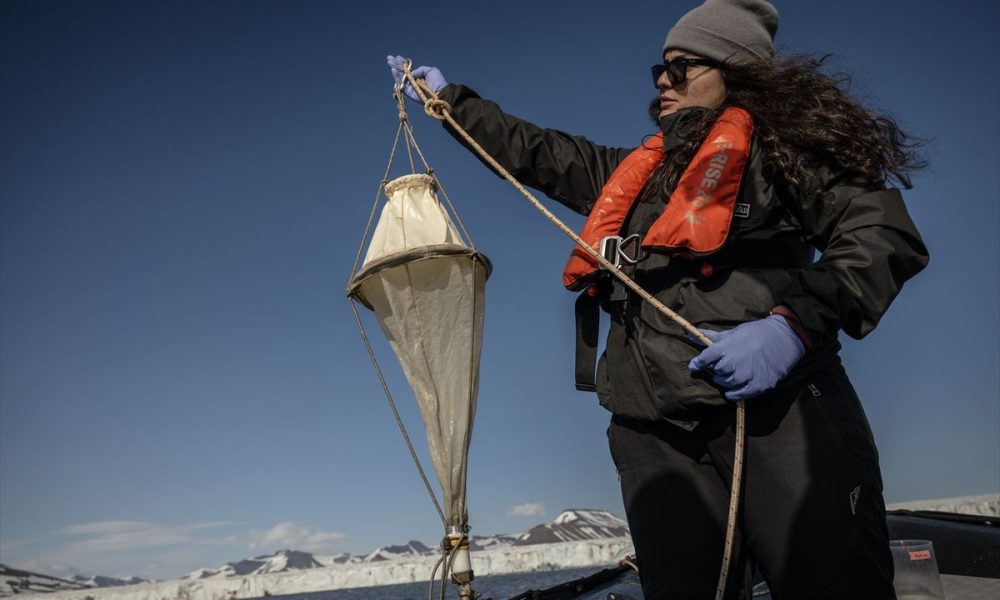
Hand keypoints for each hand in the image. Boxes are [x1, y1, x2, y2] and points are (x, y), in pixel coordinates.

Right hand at [387, 55, 447, 102]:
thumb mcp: (431, 70)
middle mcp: (414, 81)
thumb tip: (411, 73)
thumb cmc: (438, 82)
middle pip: (402, 72)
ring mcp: (411, 87)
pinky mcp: (409, 93)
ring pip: (400, 78)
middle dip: (396, 65)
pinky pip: (402, 85)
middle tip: (389, 58)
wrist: (440, 92)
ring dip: (395, 70)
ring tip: (391, 63)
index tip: (397, 57)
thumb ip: (420, 69)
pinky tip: (394, 70)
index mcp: (419, 75)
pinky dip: (397, 78)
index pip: (409, 68)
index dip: (402, 63)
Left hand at [688, 315, 804, 401]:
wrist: (786, 338)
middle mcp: (735, 362)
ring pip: (726, 383)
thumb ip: (714, 337)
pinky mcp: (759, 385)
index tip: (695, 365)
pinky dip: (733, 393)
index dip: (698, 363)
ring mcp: (747, 375)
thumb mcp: (735, 331)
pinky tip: (733, 388)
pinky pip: (739, 395)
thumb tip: (691, 333)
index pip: (705, 359)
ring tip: (731, 373)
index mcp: (728, 347)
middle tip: (721, 365)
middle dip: (716, 369)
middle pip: (715, 371)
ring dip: (724, 379)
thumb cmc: (758, 332)